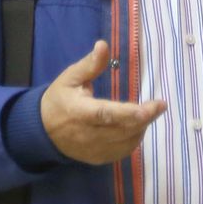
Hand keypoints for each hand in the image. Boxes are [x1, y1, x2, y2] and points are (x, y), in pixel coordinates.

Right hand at [40, 40, 165, 164]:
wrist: (42, 131)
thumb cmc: (59, 99)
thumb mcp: (70, 77)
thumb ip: (90, 64)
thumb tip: (104, 45)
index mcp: (80, 112)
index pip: (108, 114)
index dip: (132, 112)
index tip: (155, 106)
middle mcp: (87, 134)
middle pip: (123, 129)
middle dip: (145, 118)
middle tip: (160, 106)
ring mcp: (93, 149)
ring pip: (126, 142)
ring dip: (141, 128)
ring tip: (147, 114)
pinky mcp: (97, 158)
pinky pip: (121, 152)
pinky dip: (133, 140)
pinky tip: (136, 127)